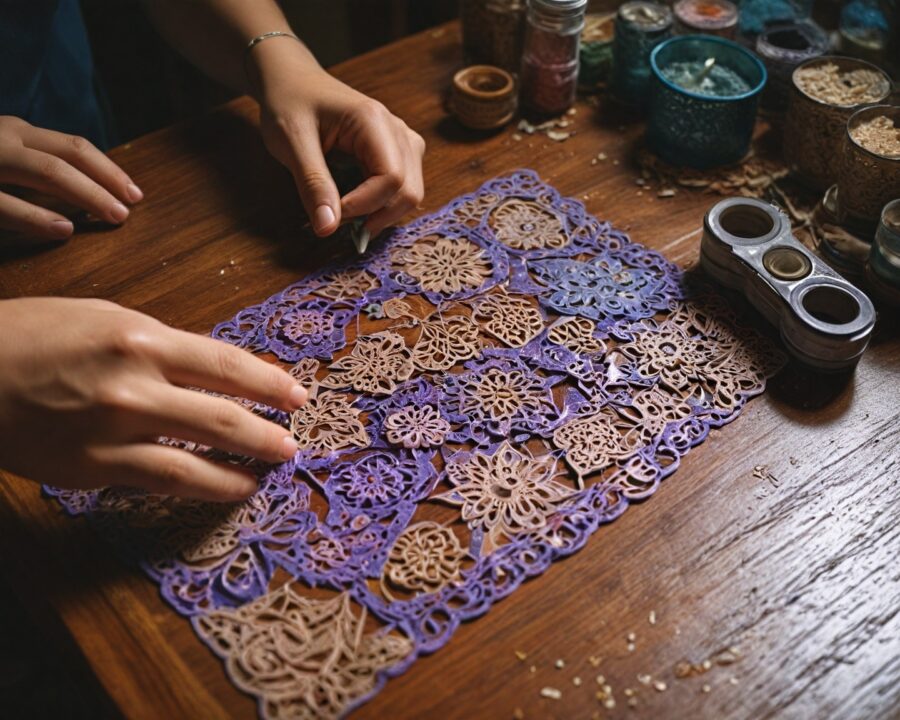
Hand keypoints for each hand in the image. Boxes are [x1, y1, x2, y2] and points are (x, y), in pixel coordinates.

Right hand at [0, 116, 142, 241]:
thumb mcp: (5, 155)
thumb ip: (36, 166)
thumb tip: (90, 193)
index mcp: (17, 134)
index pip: (74, 148)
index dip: (109, 171)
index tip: (135, 194)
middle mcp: (6, 139)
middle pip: (69, 155)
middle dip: (107, 181)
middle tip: (130, 209)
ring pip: (47, 170)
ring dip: (88, 194)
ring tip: (115, 216)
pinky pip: (5, 204)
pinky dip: (36, 217)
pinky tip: (64, 229)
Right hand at [0, 298, 306, 501]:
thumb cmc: (32, 335)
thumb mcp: (104, 319)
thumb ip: (161, 346)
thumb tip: (213, 371)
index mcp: (139, 339)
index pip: (226, 366)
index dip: (269, 385)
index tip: (296, 395)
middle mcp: (132, 387)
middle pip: (222, 418)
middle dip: (267, 433)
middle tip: (293, 442)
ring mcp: (111, 433)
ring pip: (197, 463)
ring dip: (243, 469)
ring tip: (270, 471)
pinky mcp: (93, 469)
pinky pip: (162, 482)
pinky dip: (203, 486)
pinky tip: (226, 487)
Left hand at [248, 38, 425, 238]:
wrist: (292, 81)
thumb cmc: (289, 104)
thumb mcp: (292, 143)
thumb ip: (313, 185)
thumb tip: (327, 229)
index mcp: (373, 121)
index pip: (391, 178)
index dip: (364, 205)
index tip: (333, 215)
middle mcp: (397, 130)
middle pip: (409, 190)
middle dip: (377, 214)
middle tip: (340, 221)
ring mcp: (402, 141)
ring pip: (410, 192)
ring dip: (383, 213)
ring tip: (347, 214)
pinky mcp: (397, 152)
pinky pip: (402, 187)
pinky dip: (382, 205)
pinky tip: (356, 204)